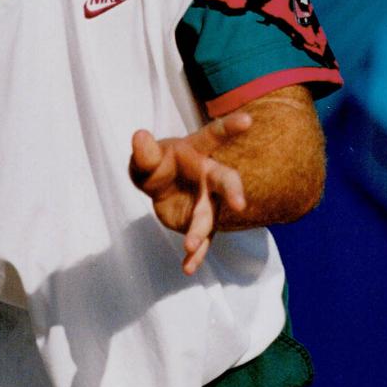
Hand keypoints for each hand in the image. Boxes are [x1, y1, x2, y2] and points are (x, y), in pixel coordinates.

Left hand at [129, 112, 250, 274]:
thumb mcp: (145, 158)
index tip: (247, 120)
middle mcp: (208, 176)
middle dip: (233, 191)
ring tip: (189, 244)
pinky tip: (188, 267)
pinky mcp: (200, 224)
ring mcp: (207, 202)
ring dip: (201, 231)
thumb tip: (139, 136)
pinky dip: (195, 254)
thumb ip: (144, 151)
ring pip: (210, 216)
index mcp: (197, 151)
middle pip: (226, 181)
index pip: (214, 136)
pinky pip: (201, 241)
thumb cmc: (156, 164)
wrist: (159, 186)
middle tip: (239, 204)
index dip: (230, 127)